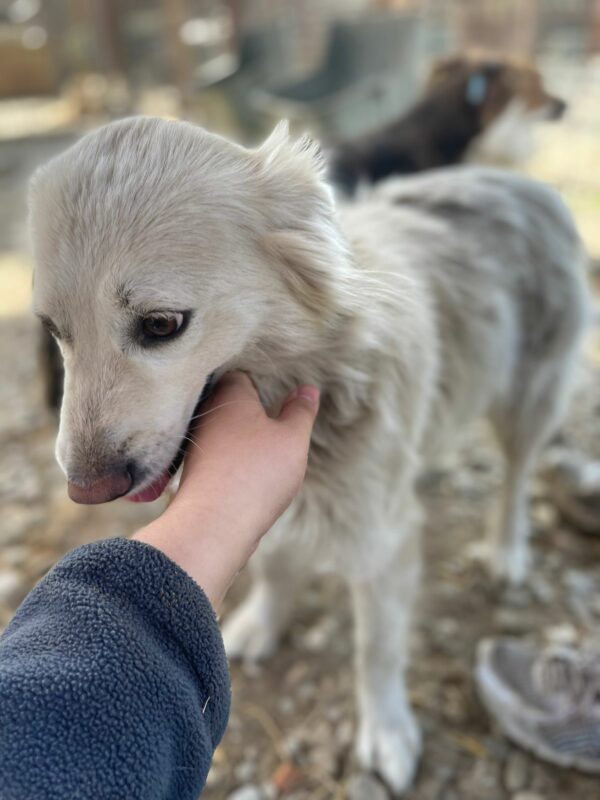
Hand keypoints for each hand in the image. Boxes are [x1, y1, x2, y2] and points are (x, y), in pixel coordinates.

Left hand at [133, 372, 318, 608]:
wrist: (214, 524)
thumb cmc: (256, 474)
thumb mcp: (292, 439)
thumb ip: (301, 412)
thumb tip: (307, 390)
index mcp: (229, 396)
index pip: (241, 374)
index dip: (260, 381)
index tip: (278, 391)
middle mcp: (206, 415)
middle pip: (228, 402)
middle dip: (249, 409)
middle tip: (275, 419)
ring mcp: (197, 445)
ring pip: (221, 430)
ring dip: (239, 437)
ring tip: (263, 449)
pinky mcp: (194, 472)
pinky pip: (216, 456)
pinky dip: (230, 460)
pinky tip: (246, 473)